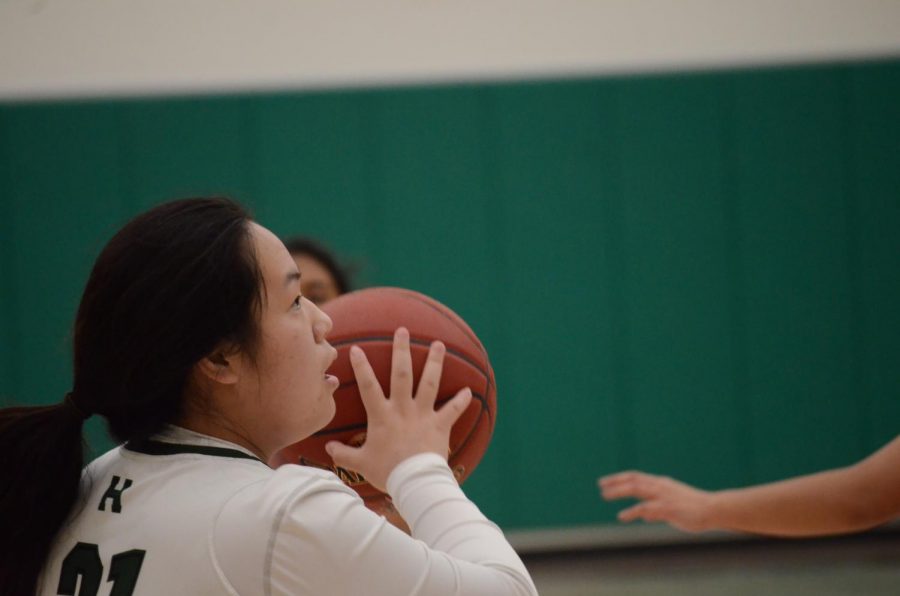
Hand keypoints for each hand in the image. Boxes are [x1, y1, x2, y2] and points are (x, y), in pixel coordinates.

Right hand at [326, 327, 471, 491]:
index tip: (357, 348)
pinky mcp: (439, 425)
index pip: (368, 386)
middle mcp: (403, 409)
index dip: (362, 367)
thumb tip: (328, 448)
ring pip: (430, 383)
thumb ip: (344, 454)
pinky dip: (461, 401)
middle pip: (402, 374)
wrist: (415, 482)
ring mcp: (423, 415)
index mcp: (381, 416)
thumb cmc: (387, 472)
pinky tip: (469, 391)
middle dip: (402, 350)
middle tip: (403, 331)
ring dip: (435, 362)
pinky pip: (452, 410)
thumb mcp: (361, 463)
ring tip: (438, 344)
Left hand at [598, 471, 715, 531]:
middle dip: (615, 482)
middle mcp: (659, 486)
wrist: (713, 509)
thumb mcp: (672, 506)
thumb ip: (657, 510)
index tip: (606, 481)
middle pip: (633, 480)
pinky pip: (645, 508)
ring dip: (619, 491)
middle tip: (600, 485)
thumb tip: (645, 516)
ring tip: (605, 495)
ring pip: (636, 489)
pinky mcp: (667, 507)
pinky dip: (632, 511)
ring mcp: (663, 496)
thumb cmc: (693, 509)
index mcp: (660, 483)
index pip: (636, 476)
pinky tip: (622, 516)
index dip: (620, 478)